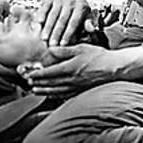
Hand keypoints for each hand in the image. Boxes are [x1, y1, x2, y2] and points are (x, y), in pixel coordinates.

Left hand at [25, 43, 142, 96]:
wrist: (114, 68)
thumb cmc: (99, 56)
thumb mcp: (81, 48)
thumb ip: (64, 50)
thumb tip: (50, 50)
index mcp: (70, 68)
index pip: (48, 73)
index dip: (36, 74)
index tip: (28, 75)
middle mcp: (71, 80)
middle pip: (50, 83)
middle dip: (37, 83)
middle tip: (28, 83)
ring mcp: (76, 87)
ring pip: (55, 90)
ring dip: (44, 90)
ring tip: (35, 90)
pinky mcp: (80, 91)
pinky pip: (64, 94)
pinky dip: (55, 94)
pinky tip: (51, 94)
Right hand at [38, 0, 89, 45]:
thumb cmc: (79, 5)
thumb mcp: (88, 12)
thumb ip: (89, 22)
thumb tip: (91, 30)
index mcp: (80, 7)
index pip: (73, 23)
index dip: (68, 34)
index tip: (63, 44)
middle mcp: (69, 3)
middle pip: (62, 20)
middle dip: (56, 33)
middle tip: (52, 45)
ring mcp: (59, 0)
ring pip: (52, 15)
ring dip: (47, 27)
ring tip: (44, 38)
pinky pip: (44, 8)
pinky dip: (41, 16)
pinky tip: (38, 24)